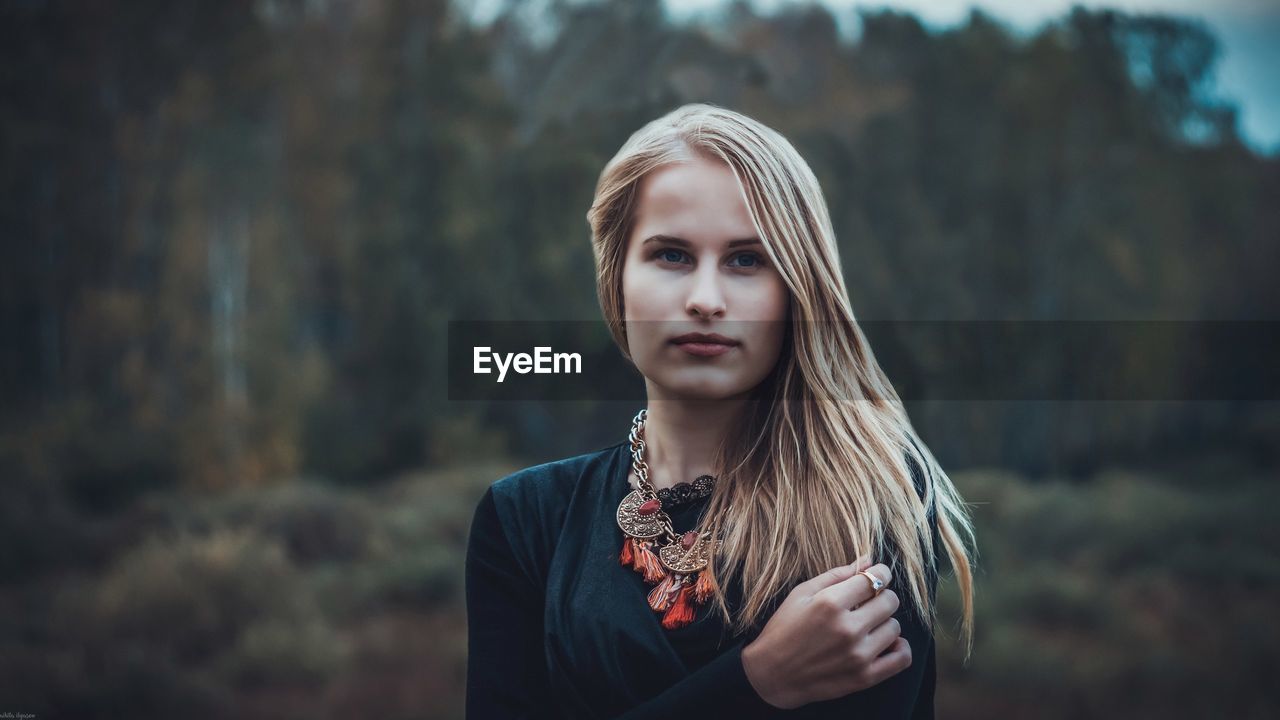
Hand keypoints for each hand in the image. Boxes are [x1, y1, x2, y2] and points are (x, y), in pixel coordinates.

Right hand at [740, 556, 911, 709]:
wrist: (772, 675)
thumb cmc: (783, 629)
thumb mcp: (802, 593)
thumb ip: (837, 575)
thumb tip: (868, 559)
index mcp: (830, 603)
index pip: (874, 579)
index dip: (881, 572)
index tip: (878, 574)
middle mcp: (848, 629)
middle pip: (890, 601)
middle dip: (882, 596)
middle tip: (869, 601)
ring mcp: (858, 655)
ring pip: (895, 627)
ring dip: (884, 622)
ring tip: (868, 625)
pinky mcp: (864, 677)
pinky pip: (902, 658)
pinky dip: (899, 648)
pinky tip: (886, 643)